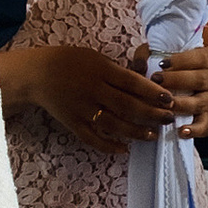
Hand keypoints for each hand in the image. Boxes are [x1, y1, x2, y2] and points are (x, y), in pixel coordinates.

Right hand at [25, 43, 176, 154]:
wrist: (37, 75)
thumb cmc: (70, 62)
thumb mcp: (95, 57)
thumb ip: (119, 67)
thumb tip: (146, 61)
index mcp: (101, 71)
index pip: (132, 83)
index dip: (152, 92)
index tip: (170, 99)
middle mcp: (93, 90)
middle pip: (127, 105)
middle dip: (151, 114)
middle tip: (169, 119)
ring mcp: (82, 109)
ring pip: (113, 124)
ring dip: (135, 132)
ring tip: (152, 136)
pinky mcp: (72, 123)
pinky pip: (92, 138)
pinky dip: (108, 146)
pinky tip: (124, 150)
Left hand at [132, 42, 207, 140]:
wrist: (194, 84)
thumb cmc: (172, 67)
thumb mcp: (162, 54)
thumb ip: (148, 55)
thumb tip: (139, 67)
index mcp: (205, 60)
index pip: (198, 58)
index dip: (181, 61)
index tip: (161, 63)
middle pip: (200, 80)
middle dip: (177, 80)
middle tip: (156, 80)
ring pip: (200, 103)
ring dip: (181, 104)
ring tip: (165, 104)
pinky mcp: (205, 118)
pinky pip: (203, 125)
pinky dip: (194, 129)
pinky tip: (180, 131)